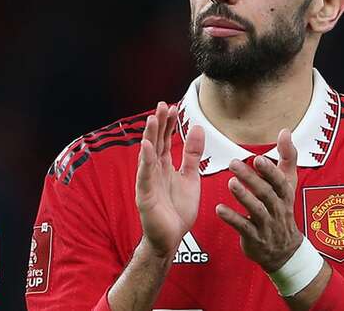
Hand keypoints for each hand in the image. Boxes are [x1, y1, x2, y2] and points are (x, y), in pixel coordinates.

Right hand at [135, 102, 204, 257]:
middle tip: (162, 106)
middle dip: (158, 124)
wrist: (171, 237)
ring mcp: (147, 181)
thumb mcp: (191, 177)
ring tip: (153, 120)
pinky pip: (145, 175)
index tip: (172, 107)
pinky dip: (145, 161)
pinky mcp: (145, 195)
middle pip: (155, 142)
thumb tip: (197, 128)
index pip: (165, 140)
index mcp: (164, 166)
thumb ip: (192, 154)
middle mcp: (153, 170)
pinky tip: (147, 147)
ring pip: (148, 155)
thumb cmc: (178, 209)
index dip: (168, 124)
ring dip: (150, 137)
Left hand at [215, 129, 302, 271]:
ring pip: (256, 210)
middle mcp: (277, 209)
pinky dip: (232, 218)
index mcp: (285, 195)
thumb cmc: (282, 209)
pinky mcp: (254, 238)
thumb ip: (287, 157)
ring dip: (243, 196)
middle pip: (266, 193)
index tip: (258, 158)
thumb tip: (285, 131)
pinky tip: (219, 209)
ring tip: (230, 182)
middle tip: (233, 163)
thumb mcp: (288, 183)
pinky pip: (243, 228)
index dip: (270, 171)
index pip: (280, 182)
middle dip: (251, 178)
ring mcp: (266, 225)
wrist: (284, 251)